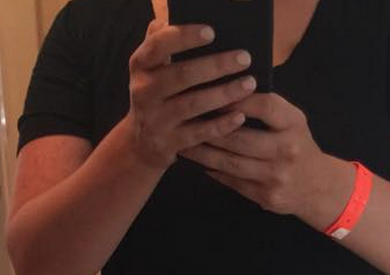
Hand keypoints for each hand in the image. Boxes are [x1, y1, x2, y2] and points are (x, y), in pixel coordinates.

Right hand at [123, 16, 258, 170]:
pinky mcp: (168, 144)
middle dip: (216, 66)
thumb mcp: (150, 69)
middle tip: (245, 58)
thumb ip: (159, 43)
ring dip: (224, 94)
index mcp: (141, 66)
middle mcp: (144, 92)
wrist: (139, 144)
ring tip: (249, 84)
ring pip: (193, 105)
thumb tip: (171, 16)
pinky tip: (240, 116)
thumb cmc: (155, 96)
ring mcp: (156, 120)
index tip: (211, 32)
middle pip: (182, 76)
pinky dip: (220, 125)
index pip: (158, 46)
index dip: (184, 38)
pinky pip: (199, 134)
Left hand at [177, 92, 329, 214]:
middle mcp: (287, 150)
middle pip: (240, 138)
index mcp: (294, 124)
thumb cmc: (297, 145)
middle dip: (210, 129)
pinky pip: (233, 182)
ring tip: (184, 143)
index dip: (237, 100)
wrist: (317, 187)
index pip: (264, 106)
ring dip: (204, 154)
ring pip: (231, 163)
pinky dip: (213, 171)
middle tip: (185, 121)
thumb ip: (266, 108)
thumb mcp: (292, 120)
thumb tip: (226, 92)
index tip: (213, 93)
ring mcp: (276, 177)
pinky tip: (198, 164)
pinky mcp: (266, 196)